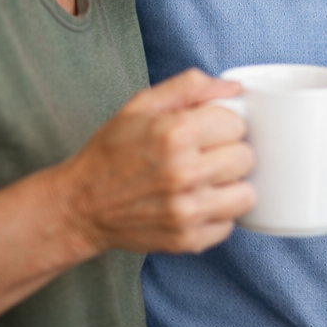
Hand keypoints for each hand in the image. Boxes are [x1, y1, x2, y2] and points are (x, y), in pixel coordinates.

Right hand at [51, 68, 255, 256]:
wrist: (79, 206)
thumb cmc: (111, 153)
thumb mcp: (141, 106)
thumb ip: (189, 86)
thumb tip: (233, 88)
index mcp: (176, 134)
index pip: (237, 124)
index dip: (222, 125)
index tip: (205, 132)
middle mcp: (184, 173)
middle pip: (246, 158)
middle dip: (229, 154)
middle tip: (204, 157)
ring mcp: (187, 210)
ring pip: (246, 195)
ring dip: (229, 187)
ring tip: (205, 182)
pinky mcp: (188, 240)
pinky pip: (230, 226)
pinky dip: (217, 217)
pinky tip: (194, 205)